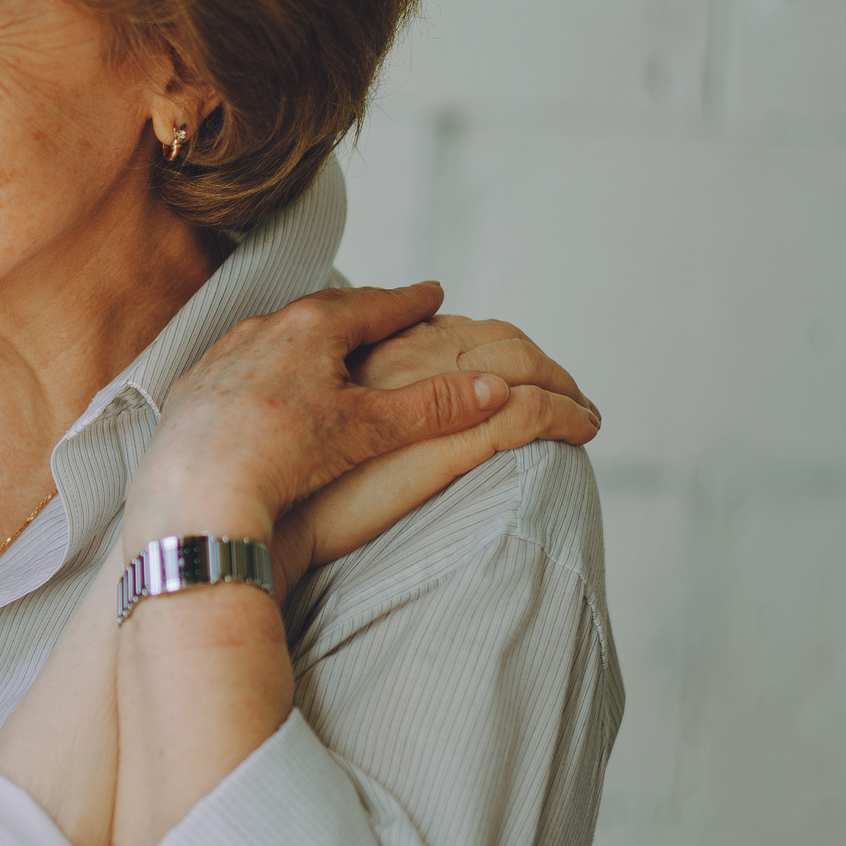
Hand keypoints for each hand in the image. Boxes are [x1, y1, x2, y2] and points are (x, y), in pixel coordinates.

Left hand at [129, 283, 513, 544]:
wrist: (198, 492)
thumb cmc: (284, 456)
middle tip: (386, 310)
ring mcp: (222, 356)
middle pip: (324, 311)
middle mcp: (262, 329)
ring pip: (275, 335)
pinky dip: (261, 366)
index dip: (410, 301)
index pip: (376, 306)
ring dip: (306, 334)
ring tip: (329, 342)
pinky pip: (235, 365)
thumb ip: (433, 408)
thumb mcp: (370, 430)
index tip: (433, 293)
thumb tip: (494, 388)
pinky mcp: (192, 389)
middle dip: (360, 311)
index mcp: (312, 328)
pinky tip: (265, 382)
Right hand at [272, 314, 600, 586]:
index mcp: (367, 352)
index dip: (490, 346)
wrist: (262, 517)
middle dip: (537, 360)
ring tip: (580, 410)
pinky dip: (565, 416)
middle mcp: (398, 357)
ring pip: (519, 363)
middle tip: (564, 390)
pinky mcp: (446, 436)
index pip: (449, 328)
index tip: (512, 371)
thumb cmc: (284, 490)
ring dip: (560, 385)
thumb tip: (382, 416)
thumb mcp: (319, 433)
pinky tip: (584, 429)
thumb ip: (350, 411)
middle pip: (493, 338)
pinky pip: (530, 412)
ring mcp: (424, 391)